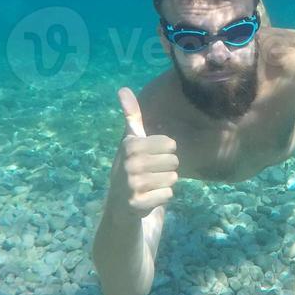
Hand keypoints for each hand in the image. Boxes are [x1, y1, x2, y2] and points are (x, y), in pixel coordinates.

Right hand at [112, 88, 178, 216]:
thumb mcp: (130, 141)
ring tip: (150, 185)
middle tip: (151, 173)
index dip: (165, 152)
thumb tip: (123, 88)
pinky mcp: (138, 203)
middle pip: (174, 162)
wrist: (120, 205)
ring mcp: (132, 185)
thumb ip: (131, 116)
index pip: (170, 144)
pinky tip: (149, 197)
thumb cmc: (131, 167)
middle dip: (166, 169)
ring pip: (173, 178)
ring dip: (165, 183)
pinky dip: (163, 197)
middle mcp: (129, 163)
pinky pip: (169, 194)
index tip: (150, 157)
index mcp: (130, 145)